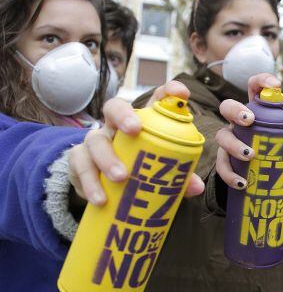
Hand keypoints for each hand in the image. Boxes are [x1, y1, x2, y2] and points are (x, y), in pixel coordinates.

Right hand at [68, 81, 204, 204]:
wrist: (102, 189)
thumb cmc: (138, 171)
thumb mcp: (158, 172)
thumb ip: (177, 177)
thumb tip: (196, 187)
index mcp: (141, 123)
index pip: (154, 100)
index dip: (167, 93)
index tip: (180, 93)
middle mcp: (115, 126)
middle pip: (114, 108)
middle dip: (124, 115)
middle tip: (135, 130)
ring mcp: (94, 142)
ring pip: (95, 140)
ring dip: (107, 158)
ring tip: (121, 177)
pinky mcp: (78, 162)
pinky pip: (80, 167)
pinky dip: (90, 183)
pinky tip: (101, 198)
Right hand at [215, 73, 282, 188]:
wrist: (256, 171)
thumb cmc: (273, 147)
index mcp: (255, 110)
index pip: (254, 87)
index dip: (262, 80)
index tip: (276, 84)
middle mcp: (238, 122)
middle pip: (227, 106)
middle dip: (236, 110)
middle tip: (250, 121)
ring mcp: (228, 139)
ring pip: (222, 136)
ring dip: (233, 145)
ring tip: (250, 155)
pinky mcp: (224, 159)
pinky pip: (221, 165)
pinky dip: (230, 174)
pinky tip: (242, 182)